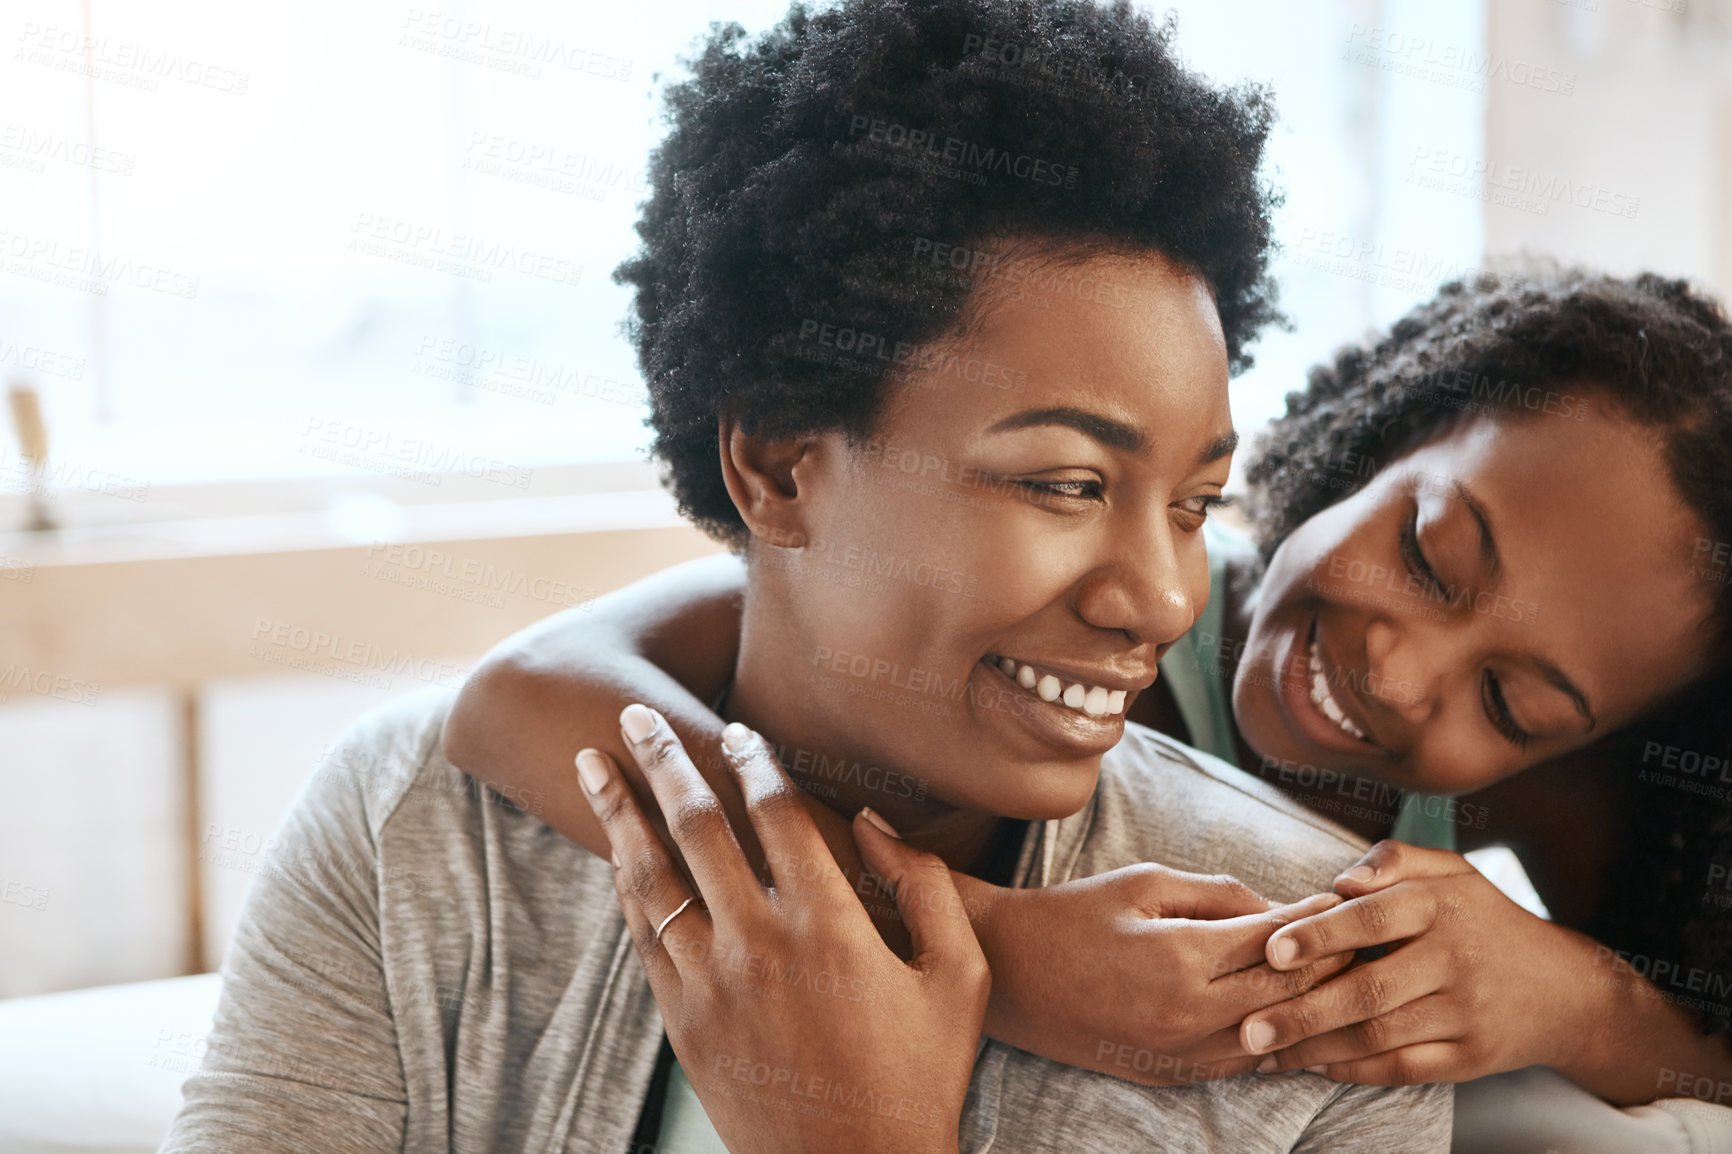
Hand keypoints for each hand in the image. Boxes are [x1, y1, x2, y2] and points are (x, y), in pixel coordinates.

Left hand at [578, 705, 986, 1153]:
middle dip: (662, 759)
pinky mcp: (682, 1021)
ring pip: (652, 875)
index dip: (753, 761)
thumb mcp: (958, 978)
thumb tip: (873, 820)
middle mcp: (761, 945)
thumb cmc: (919, 1077)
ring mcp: (712, 984)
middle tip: (633, 713)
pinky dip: (625, 882)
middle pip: (698, 825)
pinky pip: (643, 933)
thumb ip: (925, 887)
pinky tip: (616, 850)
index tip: (735, 730)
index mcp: (832, 927)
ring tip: (591, 761)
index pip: (778, 814)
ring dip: (619, 811)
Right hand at [973, 863, 1352, 1085]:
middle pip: (1288, 994)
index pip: (1278, 940)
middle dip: (1328, 965)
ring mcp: (1177, 1052)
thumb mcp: (1144, 882)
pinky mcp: (1166, 1074)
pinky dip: (1270, 1042)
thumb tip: (1276, 908)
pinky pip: (1240, 1065)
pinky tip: (1288, 1022)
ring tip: (1338, 984)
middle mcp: (1187, 1014)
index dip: (1318, 918)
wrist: (1006, 972)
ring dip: (1307, 1012)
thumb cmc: (1072, 915)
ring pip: (1272, 1038)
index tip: (1345, 900)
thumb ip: (1217, 894)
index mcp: (1181, 956)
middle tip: (1358, 941)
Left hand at [1240, 839, 1599, 1086]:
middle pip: (1369, 990)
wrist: (1568, 991)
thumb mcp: (1451, 872)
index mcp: (1443, 907)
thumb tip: (1339, 880)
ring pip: (1379, 1035)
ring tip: (1262, 1051)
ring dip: (1315, 1048)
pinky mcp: (1470, 1058)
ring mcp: (1464, 1014)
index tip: (1270, 951)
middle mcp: (1454, 961)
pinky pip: (1403, 1068)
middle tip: (1247, 1026)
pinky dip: (1354, 1070)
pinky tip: (1311, 1066)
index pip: (1374, 919)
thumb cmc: (1485, 920)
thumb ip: (1393, 860)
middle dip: (1302, 1011)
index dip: (1321, 934)